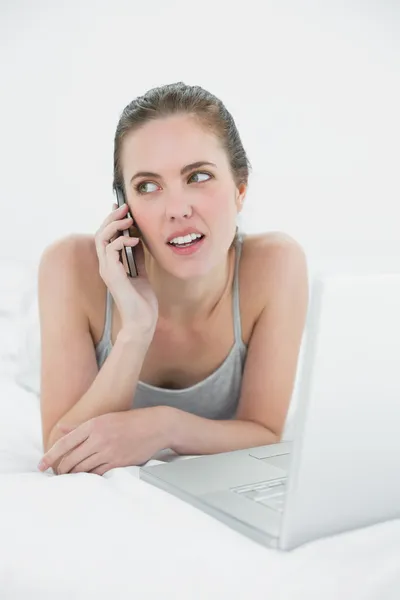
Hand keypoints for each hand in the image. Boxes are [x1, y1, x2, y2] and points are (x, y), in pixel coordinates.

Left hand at [37, 408, 169, 475]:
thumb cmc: (129, 421)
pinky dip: (89, 478)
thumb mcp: (105, 418)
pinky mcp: (119, 462)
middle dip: (61, 469)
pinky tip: (86, 479)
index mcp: (94, 424)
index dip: (50, 456)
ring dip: (74, 475)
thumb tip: (60, 429)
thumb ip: (82, 427)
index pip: (65, 443)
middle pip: (71, 459)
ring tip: (70, 477)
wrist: (156, 426)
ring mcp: (109, 451)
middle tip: (57, 474)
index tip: (40, 465)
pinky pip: (98, 474)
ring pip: (83, 469)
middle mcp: (99, 437)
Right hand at [95, 202, 158, 334]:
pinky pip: (110, 249)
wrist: (143, 322)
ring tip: (129, 220)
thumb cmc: (142, 302)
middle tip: (125, 207)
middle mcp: (106, 266)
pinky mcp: (113, 274)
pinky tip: (134, 240)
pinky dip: (122, 240)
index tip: (122, 209)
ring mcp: (107, 270)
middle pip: (100, 234)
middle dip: (111, 218)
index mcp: (111, 265)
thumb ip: (137, 257)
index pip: (105, 238)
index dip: (111, 221)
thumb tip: (138, 240)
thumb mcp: (141, 273)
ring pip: (101, 238)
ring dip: (114, 225)